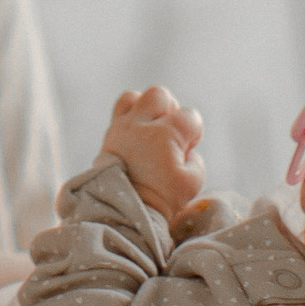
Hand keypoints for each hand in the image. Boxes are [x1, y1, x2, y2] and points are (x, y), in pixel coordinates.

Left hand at [100, 84, 205, 224]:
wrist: (121, 210)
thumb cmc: (160, 199)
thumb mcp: (192, 183)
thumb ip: (195, 160)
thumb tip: (185, 150)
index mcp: (166, 134)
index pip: (190, 116)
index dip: (193, 132)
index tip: (187, 149)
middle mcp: (141, 124)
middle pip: (161, 95)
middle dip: (170, 111)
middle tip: (170, 135)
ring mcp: (122, 126)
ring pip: (135, 97)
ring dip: (146, 109)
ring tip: (150, 130)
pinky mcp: (109, 134)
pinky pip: (120, 111)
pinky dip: (130, 117)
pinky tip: (137, 137)